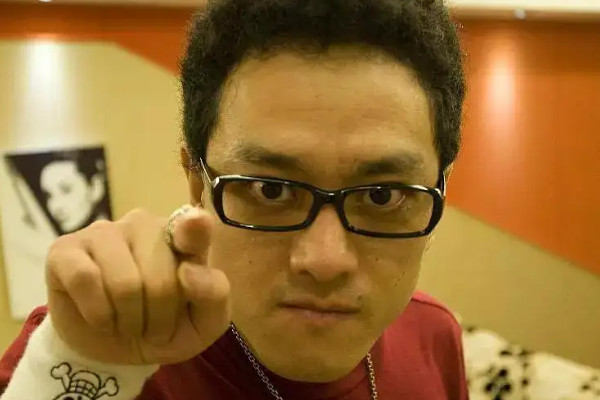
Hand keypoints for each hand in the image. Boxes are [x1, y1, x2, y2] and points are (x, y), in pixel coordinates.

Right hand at [45, 207, 230, 364]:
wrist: (116, 352)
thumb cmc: (168, 328)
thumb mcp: (204, 324)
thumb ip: (213, 294)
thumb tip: (189, 271)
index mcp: (184, 237)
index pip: (193, 227)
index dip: (194, 228)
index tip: (196, 224)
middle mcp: (144, 225)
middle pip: (159, 277)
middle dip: (158, 317)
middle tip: (153, 325)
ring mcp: (103, 232)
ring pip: (124, 282)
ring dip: (128, 320)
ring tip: (128, 322)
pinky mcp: (65, 249)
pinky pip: (85, 279)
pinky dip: (97, 313)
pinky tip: (101, 317)